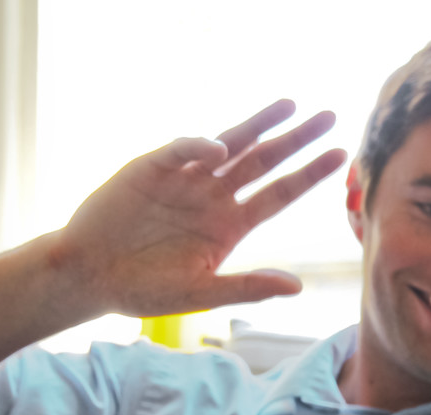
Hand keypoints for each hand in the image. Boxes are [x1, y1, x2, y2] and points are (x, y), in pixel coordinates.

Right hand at [48, 99, 346, 320]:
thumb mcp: (201, 292)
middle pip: (264, 162)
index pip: (279, 194)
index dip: (309, 175)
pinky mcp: (151, 169)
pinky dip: (200, 146)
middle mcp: (214, 197)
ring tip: (291, 105)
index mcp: (230, 226)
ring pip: (230, 146)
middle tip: (329, 117)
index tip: (340, 156)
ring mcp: (185, 180)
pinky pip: (182, 152)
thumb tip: (297, 287)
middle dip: (296, 140)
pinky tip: (222, 147)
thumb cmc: (144, 289)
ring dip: (259, 126)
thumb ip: (248, 287)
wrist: (89, 277)